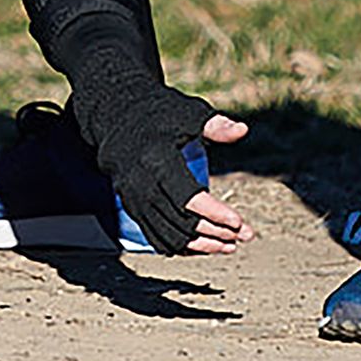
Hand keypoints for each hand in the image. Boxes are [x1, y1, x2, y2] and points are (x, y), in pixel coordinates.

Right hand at [70, 43, 254, 254]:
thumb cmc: (158, 114)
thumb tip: (242, 131)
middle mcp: (142, 184)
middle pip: (182, 221)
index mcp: (157, 160)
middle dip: (216, 232)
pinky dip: (181, 246)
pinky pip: (155, 236)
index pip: (189, 197)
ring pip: (169, 235)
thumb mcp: (188, 113)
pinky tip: (204, 246)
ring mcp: (134, 198)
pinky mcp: (132, 207)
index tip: (240, 223)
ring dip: (201, 245)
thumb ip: (215, 125)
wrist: (116, 117)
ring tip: (229, 245)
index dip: (215, 214)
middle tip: (245, 236)